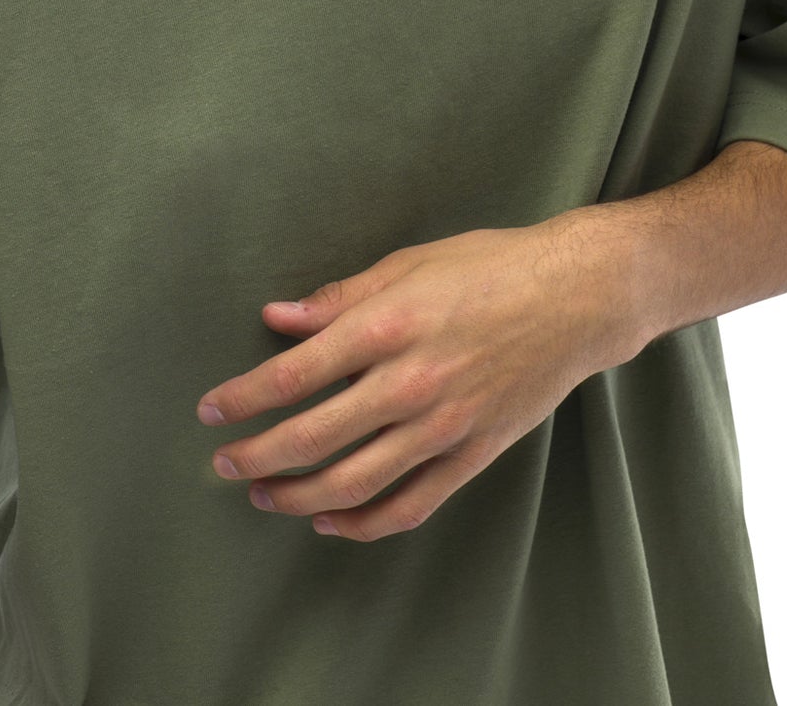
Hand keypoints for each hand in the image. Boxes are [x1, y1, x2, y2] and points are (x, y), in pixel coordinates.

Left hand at [194, 214, 648, 542]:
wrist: (576, 297)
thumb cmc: (489, 267)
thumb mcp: (409, 264)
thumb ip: (340, 299)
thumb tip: (277, 319)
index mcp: (387, 327)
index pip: (293, 375)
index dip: (243, 398)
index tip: (210, 410)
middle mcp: (409, 383)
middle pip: (313, 438)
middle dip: (257, 455)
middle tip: (223, 462)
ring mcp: (443, 426)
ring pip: (353, 483)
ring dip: (297, 495)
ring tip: (264, 493)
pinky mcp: (473, 454)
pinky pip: (409, 505)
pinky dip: (363, 522)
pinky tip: (330, 520)